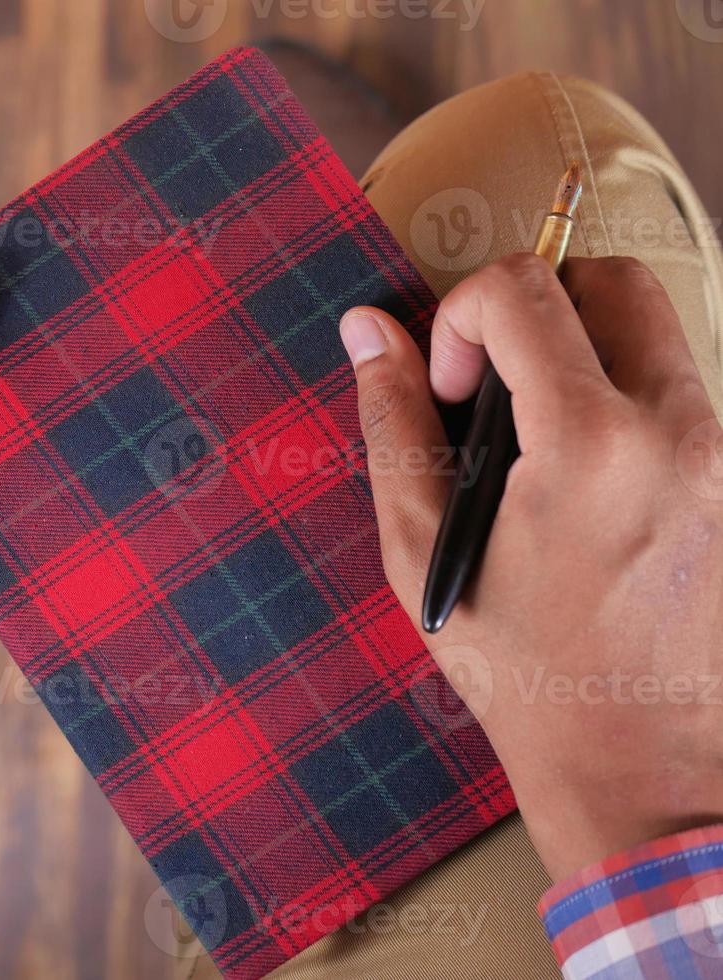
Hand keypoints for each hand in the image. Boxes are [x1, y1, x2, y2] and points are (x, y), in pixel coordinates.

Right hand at [341, 253, 722, 881]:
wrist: (643, 767)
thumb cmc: (525, 673)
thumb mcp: (422, 551)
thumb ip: (393, 426)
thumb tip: (368, 331)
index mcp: (590, 444)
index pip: (524, 290)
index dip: (461, 316)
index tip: (450, 386)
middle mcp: (678, 432)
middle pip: (610, 278)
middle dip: (534, 306)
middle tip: (493, 389)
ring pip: (652, 332)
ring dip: (580, 355)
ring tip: (534, 447)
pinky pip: (677, 393)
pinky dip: (619, 402)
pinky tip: (580, 484)